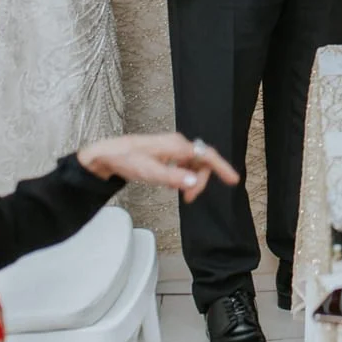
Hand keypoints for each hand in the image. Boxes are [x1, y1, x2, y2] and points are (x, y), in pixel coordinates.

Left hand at [78, 132, 239, 202]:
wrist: (108, 155)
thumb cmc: (126, 159)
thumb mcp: (149, 172)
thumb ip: (172, 177)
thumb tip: (193, 181)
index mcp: (176, 145)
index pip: (206, 155)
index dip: (222, 167)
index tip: (233, 180)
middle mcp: (177, 143)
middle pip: (202, 162)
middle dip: (200, 180)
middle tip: (189, 198)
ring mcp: (172, 147)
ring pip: (194, 164)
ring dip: (191, 179)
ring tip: (182, 194)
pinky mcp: (167, 152)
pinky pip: (184, 164)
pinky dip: (184, 176)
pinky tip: (174, 184)